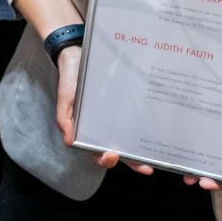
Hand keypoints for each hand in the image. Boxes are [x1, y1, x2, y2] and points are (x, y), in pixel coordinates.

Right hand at [54, 44, 155, 175]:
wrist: (79, 53)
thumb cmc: (70, 78)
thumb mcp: (65, 97)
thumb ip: (64, 118)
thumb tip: (70, 142)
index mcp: (88, 130)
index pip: (97, 152)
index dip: (106, 159)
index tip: (113, 155)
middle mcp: (105, 128)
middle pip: (119, 152)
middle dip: (132, 163)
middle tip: (144, 167)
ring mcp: (117, 118)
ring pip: (131, 141)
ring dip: (142, 153)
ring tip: (153, 160)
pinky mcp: (127, 106)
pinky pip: (137, 120)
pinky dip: (146, 130)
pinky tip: (156, 134)